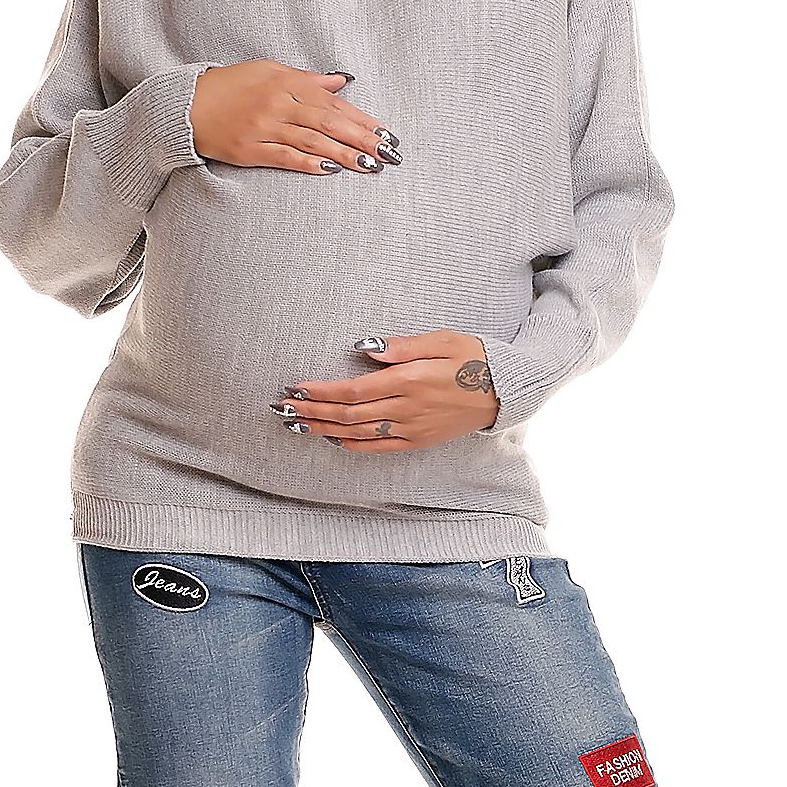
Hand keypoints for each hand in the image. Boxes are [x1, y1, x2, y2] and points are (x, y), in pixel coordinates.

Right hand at [189, 59, 400, 174]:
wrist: (186, 104)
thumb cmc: (230, 86)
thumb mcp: (269, 71)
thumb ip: (307, 79)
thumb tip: (341, 81)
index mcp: (286, 82)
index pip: (334, 103)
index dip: (362, 119)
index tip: (385, 132)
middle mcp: (278, 103)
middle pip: (329, 123)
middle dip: (362, 139)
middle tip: (389, 153)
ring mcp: (263, 127)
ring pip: (312, 141)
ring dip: (344, 154)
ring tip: (370, 165)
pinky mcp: (248, 149)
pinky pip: (284, 157)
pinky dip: (308, 163)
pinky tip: (331, 170)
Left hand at [274, 329, 499, 450]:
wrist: (505, 391)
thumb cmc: (473, 357)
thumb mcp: (440, 340)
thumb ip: (401, 347)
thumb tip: (364, 349)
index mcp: (409, 381)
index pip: (353, 390)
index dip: (320, 391)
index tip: (295, 387)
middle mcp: (406, 409)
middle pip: (348, 413)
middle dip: (312, 410)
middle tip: (281, 408)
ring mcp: (412, 429)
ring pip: (357, 432)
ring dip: (323, 428)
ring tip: (296, 424)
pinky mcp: (419, 440)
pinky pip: (379, 446)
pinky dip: (352, 444)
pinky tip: (333, 439)